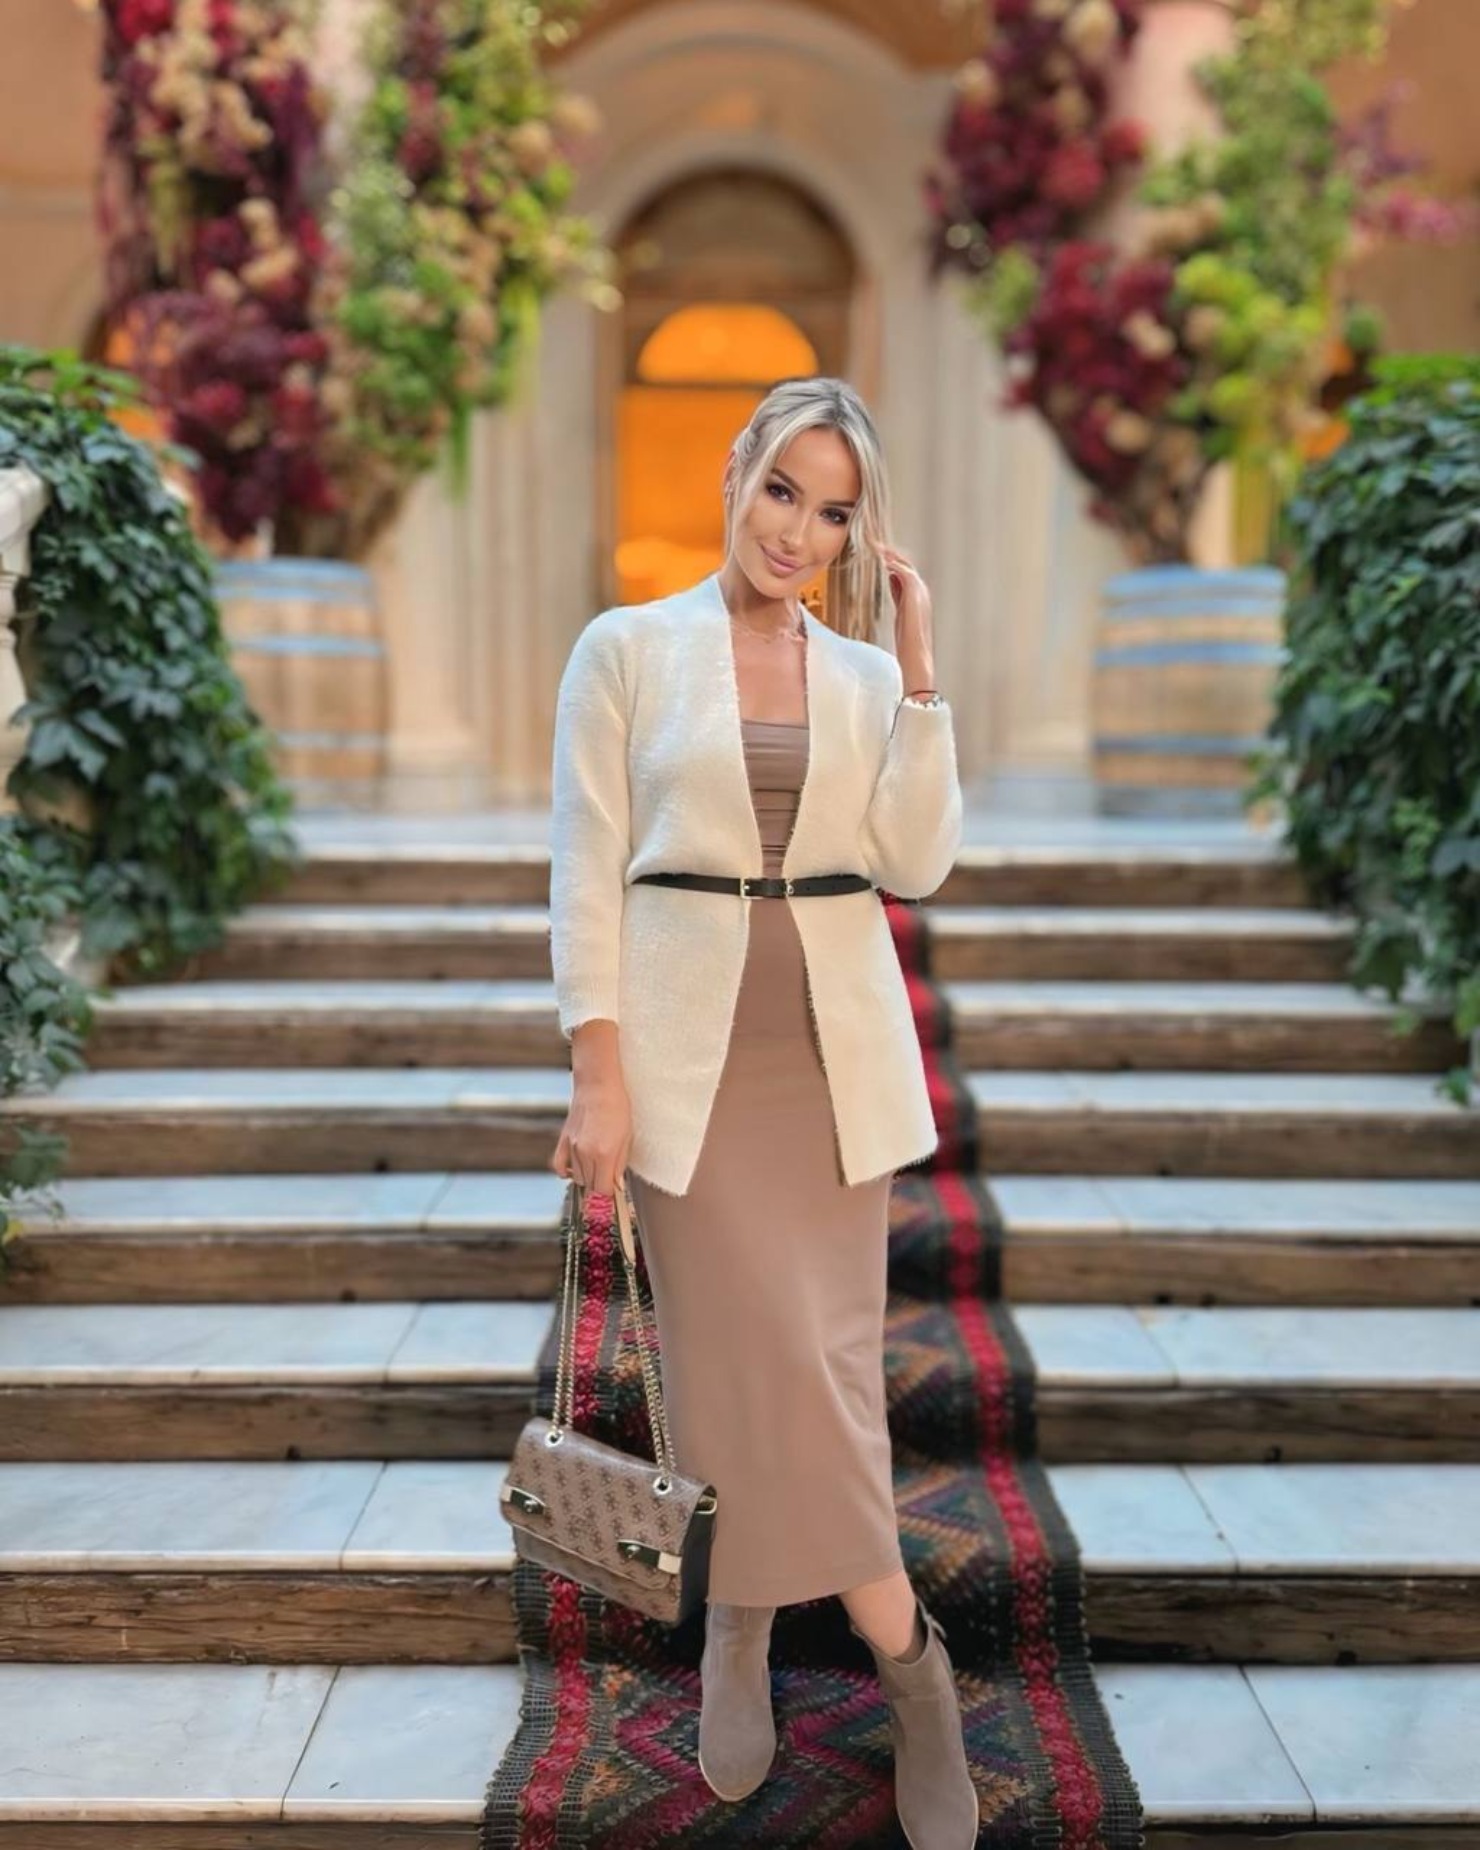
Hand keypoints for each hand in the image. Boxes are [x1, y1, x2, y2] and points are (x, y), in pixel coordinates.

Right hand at [551, 1071, 632, 1202]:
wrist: (598, 1085)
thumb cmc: (618, 1109)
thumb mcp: (627, 1138)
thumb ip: (619, 1166)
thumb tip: (616, 1187)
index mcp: (604, 1155)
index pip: (603, 1191)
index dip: (609, 1199)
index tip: (613, 1201)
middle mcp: (585, 1154)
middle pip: (590, 1187)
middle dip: (600, 1190)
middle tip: (609, 1185)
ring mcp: (571, 1148)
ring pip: (577, 1178)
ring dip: (588, 1180)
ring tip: (598, 1170)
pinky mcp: (563, 1141)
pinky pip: (559, 1167)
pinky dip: (567, 1173)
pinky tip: (576, 1171)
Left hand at [871, 539, 935, 693]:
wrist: (917, 657)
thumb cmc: (908, 642)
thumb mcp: (900, 613)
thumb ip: (897, 595)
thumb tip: (890, 578)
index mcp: (918, 595)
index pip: (904, 570)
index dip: (890, 560)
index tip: (877, 552)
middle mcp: (922, 590)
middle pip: (905, 563)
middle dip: (889, 553)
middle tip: (873, 543)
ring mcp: (920, 592)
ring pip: (904, 565)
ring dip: (889, 554)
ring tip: (874, 546)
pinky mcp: (915, 595)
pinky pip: (903, 572)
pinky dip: (891, 564)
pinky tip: (880, 559)